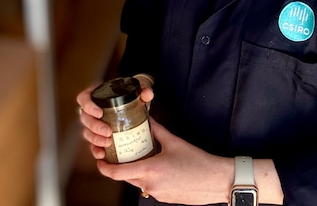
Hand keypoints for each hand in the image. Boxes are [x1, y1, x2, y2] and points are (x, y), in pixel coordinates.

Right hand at [76, 78, 154, 160]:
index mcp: (97, 95)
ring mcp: (94, 124)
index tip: (100, 113)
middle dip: (94, 127)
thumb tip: (147, 94)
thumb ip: (144, 90)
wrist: (137, 105)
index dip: (88, 106)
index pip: (83, 99)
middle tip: (108, 132)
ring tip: (108, 143)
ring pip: (87, 132)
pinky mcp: (99, 136)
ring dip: (95, 139)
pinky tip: (102, 154)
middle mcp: (92, 110)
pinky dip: (95, 150)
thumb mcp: (138, 90)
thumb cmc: (134, 95)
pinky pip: (92, 144)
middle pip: (84, 118)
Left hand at [94, 117, 233, 204]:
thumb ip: (157, 131)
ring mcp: (157, 193)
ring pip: (138, 182)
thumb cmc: (198, 162)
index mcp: (149, 170)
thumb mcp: (175, 142)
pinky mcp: (164, 198)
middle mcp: (149, 185)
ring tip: (142, 157)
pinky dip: (149, 177)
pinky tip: (159, 168)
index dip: (104, 167)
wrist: (216, 181)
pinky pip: (150, 187)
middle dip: (121, 166)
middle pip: (126, 177)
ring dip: (137, 171)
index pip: (117, 173)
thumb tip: (147, 119)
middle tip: (119, 153)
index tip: (99, 159)